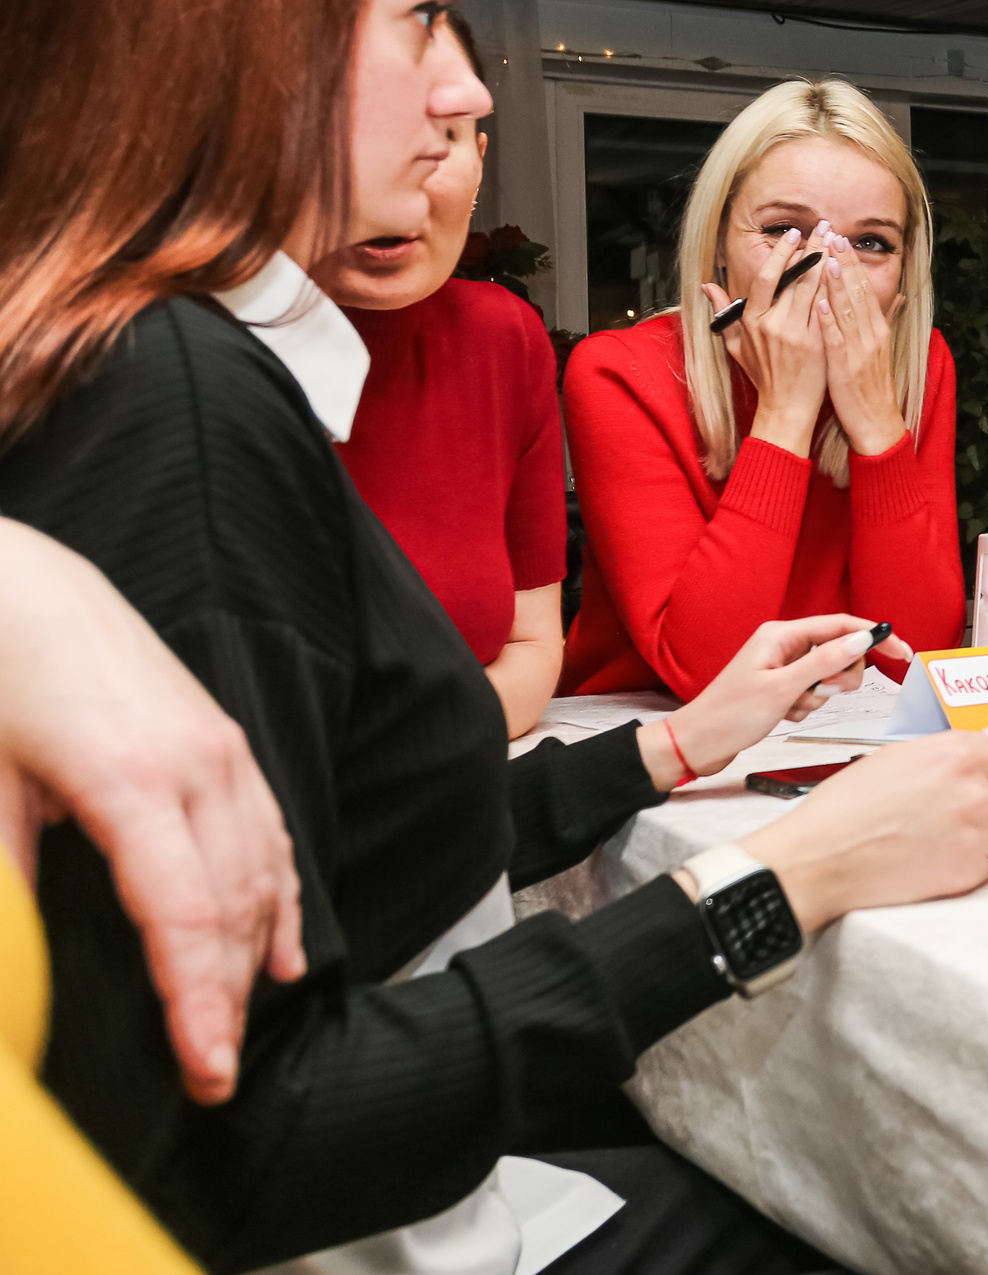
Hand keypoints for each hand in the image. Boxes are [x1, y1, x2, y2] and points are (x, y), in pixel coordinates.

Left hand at [0, 522, 302, 1106]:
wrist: (27, 584)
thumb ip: (2, 866)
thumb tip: (11, 967)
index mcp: (132, 779)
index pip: (185, 914)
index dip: (198, 1000)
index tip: (205, 1067)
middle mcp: (197, 767)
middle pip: (234, 906)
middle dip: (225, 1000)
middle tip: (212, 1079)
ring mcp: (221, 752)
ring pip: (264, 875)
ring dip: (252, 959)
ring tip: (232, 1032)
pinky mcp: (225, 744)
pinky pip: (273, 836)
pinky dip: (284, 901)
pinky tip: (283, 954)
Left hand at [646, 615, 916, 787]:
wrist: (698, 743)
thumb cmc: (728, 715)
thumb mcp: (782, 689)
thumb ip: (824, 662)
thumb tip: (861, 640)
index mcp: (782, 634)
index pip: (841, 626)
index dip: (874, 636)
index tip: (901, 651)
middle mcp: (784, 645)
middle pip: (839, 651)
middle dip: (837, 677)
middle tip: (818, 692)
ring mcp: (783, 667)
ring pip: (828, 675)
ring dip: (818, 696)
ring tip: (792, 706)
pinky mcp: (782, 687)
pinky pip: (814, 692)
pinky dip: (806, 706)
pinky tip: (784, 714)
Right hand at [702, 224, 829, 456]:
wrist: (785, 409)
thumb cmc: (763, 376)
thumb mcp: (736, 345)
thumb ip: (725, 312)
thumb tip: (707, 286)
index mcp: (753, 321)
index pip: (767, 277)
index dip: (781, 253)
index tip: (794, 234)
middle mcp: (773, 324)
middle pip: (795, 277)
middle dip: (812, 248)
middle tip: (825, 227)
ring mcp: (797, 334)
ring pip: (815, 289)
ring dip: (828, 262)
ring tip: (838, 242)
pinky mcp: (818, 344)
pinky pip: (829, 308)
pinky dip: (837, 288)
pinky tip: (848, 272)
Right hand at [739, 728, 987, 928]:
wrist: (820, 857)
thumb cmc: (847, 807)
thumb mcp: (898, 757)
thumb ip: (956, 745)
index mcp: (957, 756)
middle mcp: (973, 792)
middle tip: (964, 814)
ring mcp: (974, 834)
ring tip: (946, 837)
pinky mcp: (967, 872)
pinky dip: (968, 866)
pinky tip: (935, 858)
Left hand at [816, 241, 909, 457]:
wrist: (877, 421)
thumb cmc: (873, 385)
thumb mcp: (883, 348)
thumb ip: (887, 320)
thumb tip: (900, 295)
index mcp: (878, 329)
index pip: (864, 288)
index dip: (852, 263)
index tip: (840, 240)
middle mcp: (871, 335)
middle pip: (857, 292)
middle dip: (844, 263)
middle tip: (832, 235)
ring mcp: (859, 351)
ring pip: (847, 311)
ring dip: (837, 284)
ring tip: (826, 259)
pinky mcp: (845, 368)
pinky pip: (836, 340)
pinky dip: (829, 321)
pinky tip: (820, 304)